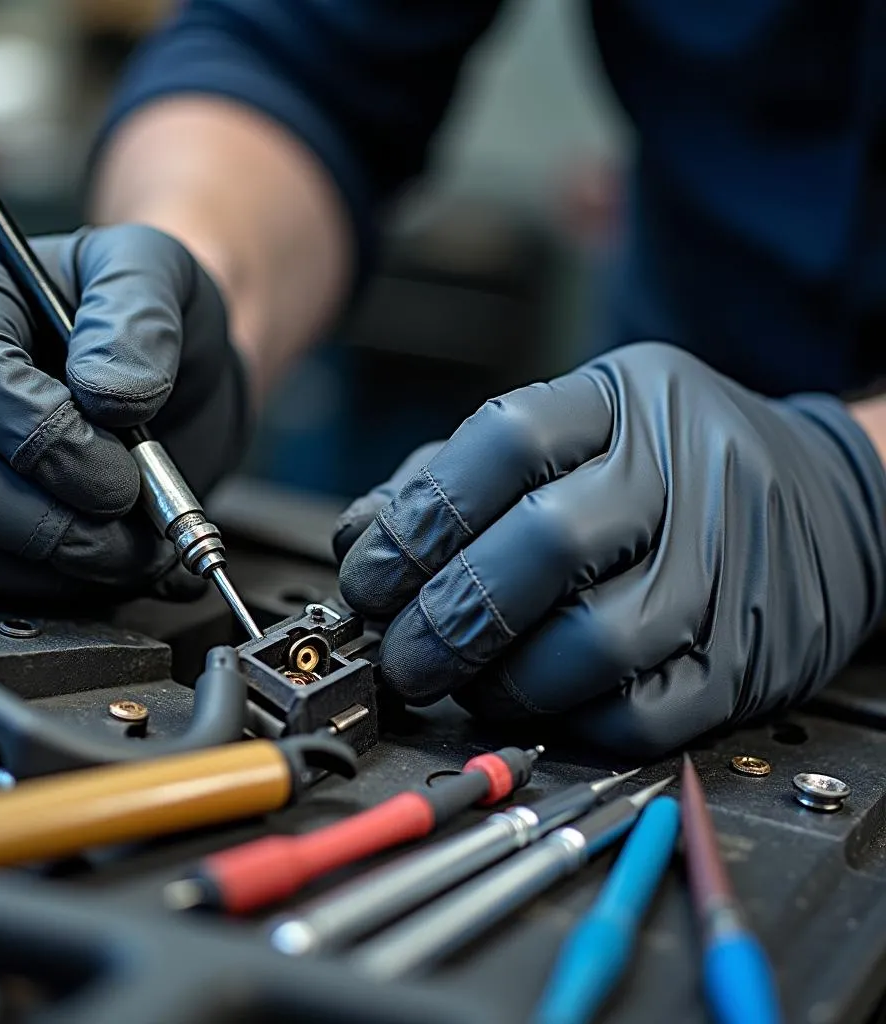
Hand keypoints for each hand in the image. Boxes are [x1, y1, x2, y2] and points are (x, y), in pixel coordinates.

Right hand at [0, 225, 249, 602]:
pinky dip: (61, 592)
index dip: (48, 434)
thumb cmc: (158, 315)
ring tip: (143, 546)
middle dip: (57, 518)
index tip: (123, 464)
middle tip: (136, 515)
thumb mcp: (161, 275)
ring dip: (67, 564)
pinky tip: (120, 566)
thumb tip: (106, 394)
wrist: (180, 374)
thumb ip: (138, 317)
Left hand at [334, 342, 885, 754]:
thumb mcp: (573, 431)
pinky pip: (644, 710)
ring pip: (594, 640)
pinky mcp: (749, 655)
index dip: (418, 521)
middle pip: (545, 543)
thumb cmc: (667, 466)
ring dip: (503, 681)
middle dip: (448, 617)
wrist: (820, 496)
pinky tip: (538, 703)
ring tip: (465, 685)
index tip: (369, 578)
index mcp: (621, 402)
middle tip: (402, 656)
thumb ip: (460, 478)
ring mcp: (724, 564)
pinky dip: (569, 719)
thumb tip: (364, 544)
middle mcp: (680, 472)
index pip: (504, 442)